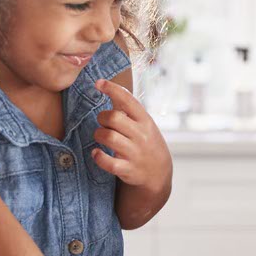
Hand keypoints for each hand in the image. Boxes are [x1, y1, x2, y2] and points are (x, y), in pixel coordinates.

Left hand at [91, 79, 172, 194]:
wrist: (159, 173)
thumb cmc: (147, 142)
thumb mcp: (143, 123)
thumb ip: (126, 107)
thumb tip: (106, 85)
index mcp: (145, 120)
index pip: (128, 100)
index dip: (112, 89)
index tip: (98, 83)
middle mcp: (141, 135)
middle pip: (114, 118)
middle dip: (102, 118)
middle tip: (103, 122)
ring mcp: (135, 153)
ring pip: (108, 137)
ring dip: (98, 135)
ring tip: (100, 136)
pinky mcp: (127, 169)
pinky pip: (108, 162)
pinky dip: (98, 156)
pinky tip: (96, 153)